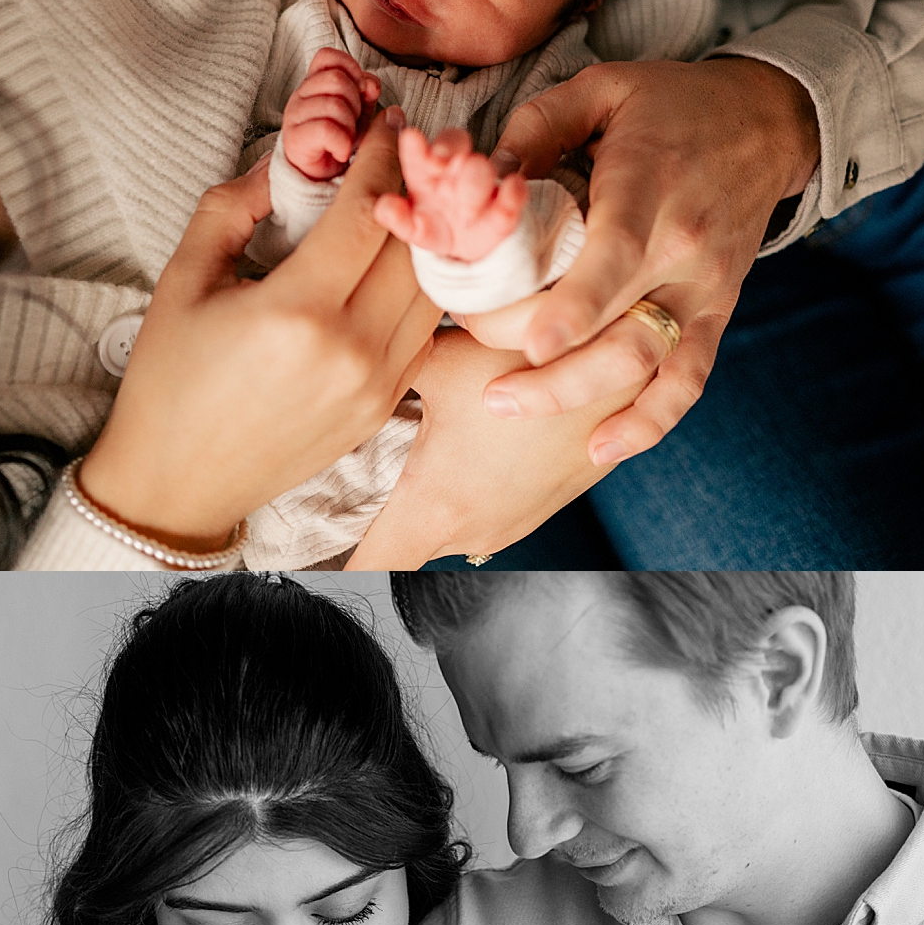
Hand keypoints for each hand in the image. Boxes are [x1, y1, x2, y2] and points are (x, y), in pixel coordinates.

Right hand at [79, 109, 439, 548]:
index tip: (386, 123)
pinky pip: (425, 335)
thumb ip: (233, 207)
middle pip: (414, 247)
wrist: (177, 482)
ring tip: (417, 202)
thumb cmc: (169, 380)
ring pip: (433, 292)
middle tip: (414, 149)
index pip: (367, 213)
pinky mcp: (383, 409)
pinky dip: (424, 291)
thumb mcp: (184, 279)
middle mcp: (350, 351)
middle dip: (418, 189)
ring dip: (430, 240)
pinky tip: (405, 263)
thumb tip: (286, 159)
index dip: (383, 157)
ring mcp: (375, 386)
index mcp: (296, 312)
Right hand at [281, 47, 380, 180]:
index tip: (360, 91)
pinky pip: (326, 129)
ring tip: (346, 140)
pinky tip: (341, 152)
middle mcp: (300, 95)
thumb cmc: (339, 140)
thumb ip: (366, 92)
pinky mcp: (294, 139)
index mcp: (314, 83)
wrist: (320, 177)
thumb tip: (370, 84)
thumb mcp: (359, 111)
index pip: (327, 57)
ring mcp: (294, 116)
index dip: (350, 68)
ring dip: (350, 126)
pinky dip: (342, 143)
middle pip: (336, 80)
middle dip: (355, 103)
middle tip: (352, 123)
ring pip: (334, 105)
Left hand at [346, 327, 643, 567]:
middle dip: (369, 522)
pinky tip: (468, 446)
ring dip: (424, 502)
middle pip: (398, 547)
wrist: (633, 356)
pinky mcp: (545, 507)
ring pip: (445, 529)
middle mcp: (474, 533)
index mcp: (434, 507)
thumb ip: (383, 370)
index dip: (322, 567)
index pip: (362, 570)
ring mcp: (514, 526)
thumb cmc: (535, 353)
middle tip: (339, 481)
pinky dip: (469, 489)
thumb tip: (336, 360)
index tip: (290, 562)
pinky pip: (487, 512)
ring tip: (407, 457)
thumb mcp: (441, 357)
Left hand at [373, 125, 528, 259]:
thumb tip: (383, 209)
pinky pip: (513, 194)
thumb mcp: (413, 227)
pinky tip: (513, 186)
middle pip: (454, 146)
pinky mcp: (506, 209)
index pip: (419, 153)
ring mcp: (482, 188)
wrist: (470, 252)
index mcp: (426, 174)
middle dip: (448, 149)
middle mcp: (453, 174)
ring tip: (467, 213)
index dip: (415, 147)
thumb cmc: (437, 229)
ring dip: (474, 182)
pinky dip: (513, 191)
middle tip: (442, 163)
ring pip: (480, 169)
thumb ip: (398, 217)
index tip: (410, 138)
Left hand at [481, 57, 819, 462]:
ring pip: (649, 366)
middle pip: (620, 330)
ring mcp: (704, 290)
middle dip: (550, 371)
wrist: (769, 124)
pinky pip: (689, 381)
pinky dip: (649, 423)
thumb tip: (482, 179)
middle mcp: (684, 249)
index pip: (617, 257)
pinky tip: (600, 449)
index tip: (530, 347)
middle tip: (485, 388)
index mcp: (650, 189)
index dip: (575, 308)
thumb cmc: (672, 104)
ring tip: (507, 408)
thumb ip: (538, 127)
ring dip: (580, 400)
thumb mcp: (603, 87)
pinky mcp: (716, 314)